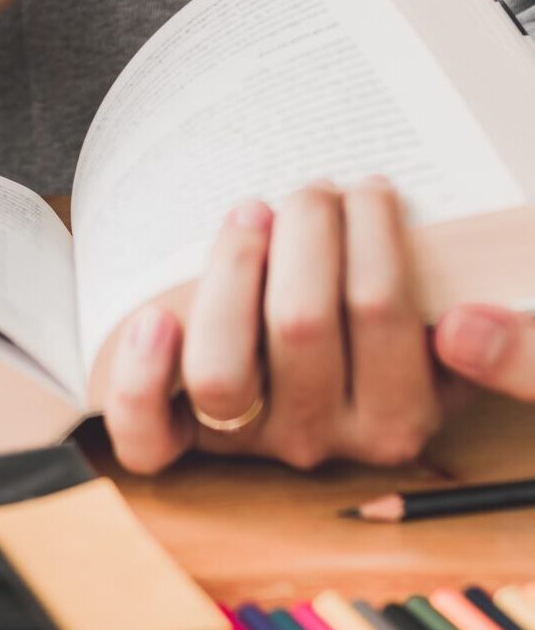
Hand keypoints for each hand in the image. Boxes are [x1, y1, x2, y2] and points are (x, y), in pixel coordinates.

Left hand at [103, 178, 534, 474]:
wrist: (309, 382)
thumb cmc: (375, 332)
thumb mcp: (442, 339)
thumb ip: (487, 334)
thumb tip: (465, 324)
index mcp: (397, 416)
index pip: (382, 313)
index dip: (370, 237)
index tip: (370, 187)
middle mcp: (321, 438)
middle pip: (300, 322)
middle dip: (303, 229)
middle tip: (312, 188)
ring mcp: (249, 440)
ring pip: (224, 366)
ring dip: (230, 271)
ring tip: (251, 213)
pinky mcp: (187, 441)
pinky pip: (146, 436)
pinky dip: (142, 378)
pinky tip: (151, 316)